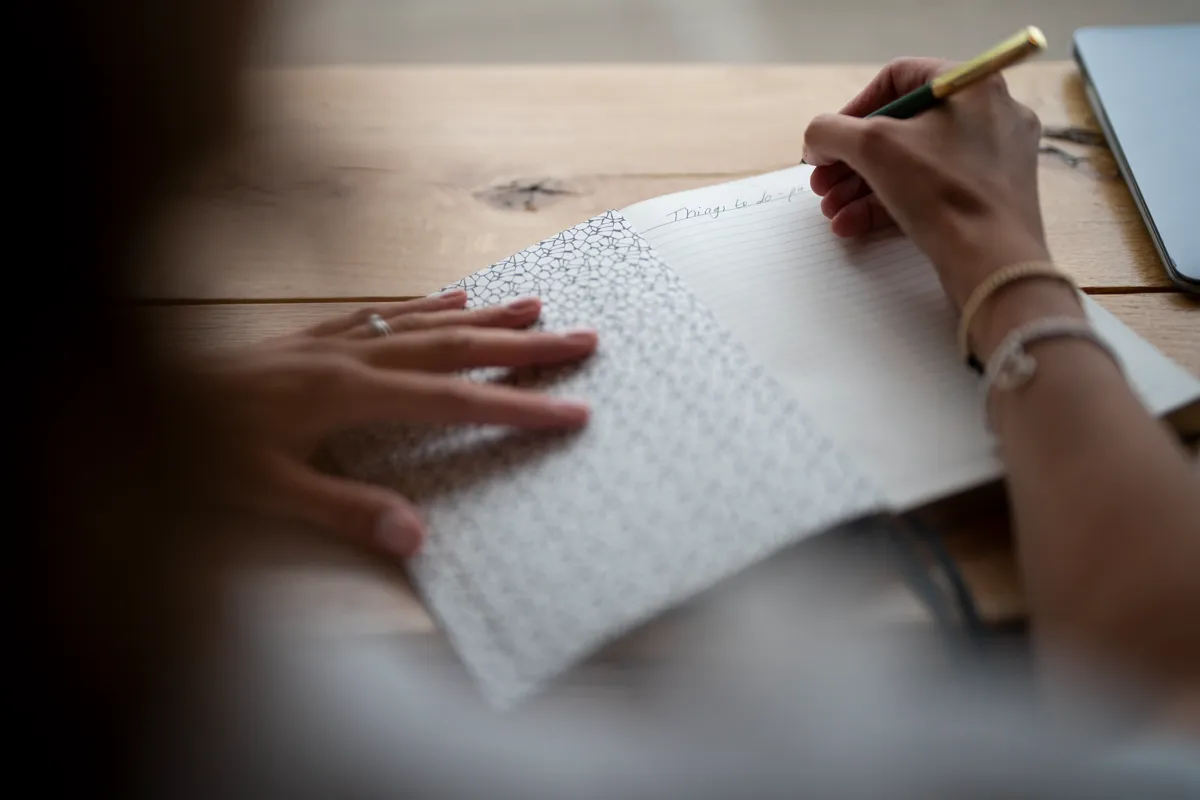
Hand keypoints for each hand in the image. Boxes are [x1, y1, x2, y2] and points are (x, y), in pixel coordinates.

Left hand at [198, 290, 596, 557]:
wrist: (135, 396)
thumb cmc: (193, 450)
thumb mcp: (263, 493)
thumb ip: (342, 511)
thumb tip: (417, 536)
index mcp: (347, 394)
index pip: (451, 399)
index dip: (515, 407)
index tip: (573, 412)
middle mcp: (350, 356)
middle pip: (454, 346)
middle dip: (521, 346)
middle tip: (583, 338)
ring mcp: (332, 340)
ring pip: (425, 321)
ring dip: (485, 315)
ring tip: (537, 308)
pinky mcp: (312, 337)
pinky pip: (384, 312)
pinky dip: (426, 304)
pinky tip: (453, 296)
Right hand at [802, 58, 1050, 308]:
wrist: (992, 262)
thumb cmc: (942, 191)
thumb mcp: (872, 147)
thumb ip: (830, 131)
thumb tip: (816, 140)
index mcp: (972, 85)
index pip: (899, 78)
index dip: (853, 108)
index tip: (830, 141)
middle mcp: (989, 114)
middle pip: (902, 126)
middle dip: (852, 159)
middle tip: (823, 183)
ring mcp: (993, 158)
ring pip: (913, 163)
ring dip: (862, 186)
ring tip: (831, 211)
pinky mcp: (988, 197)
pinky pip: (931, 190)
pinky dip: (890, 204)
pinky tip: (853, 225)